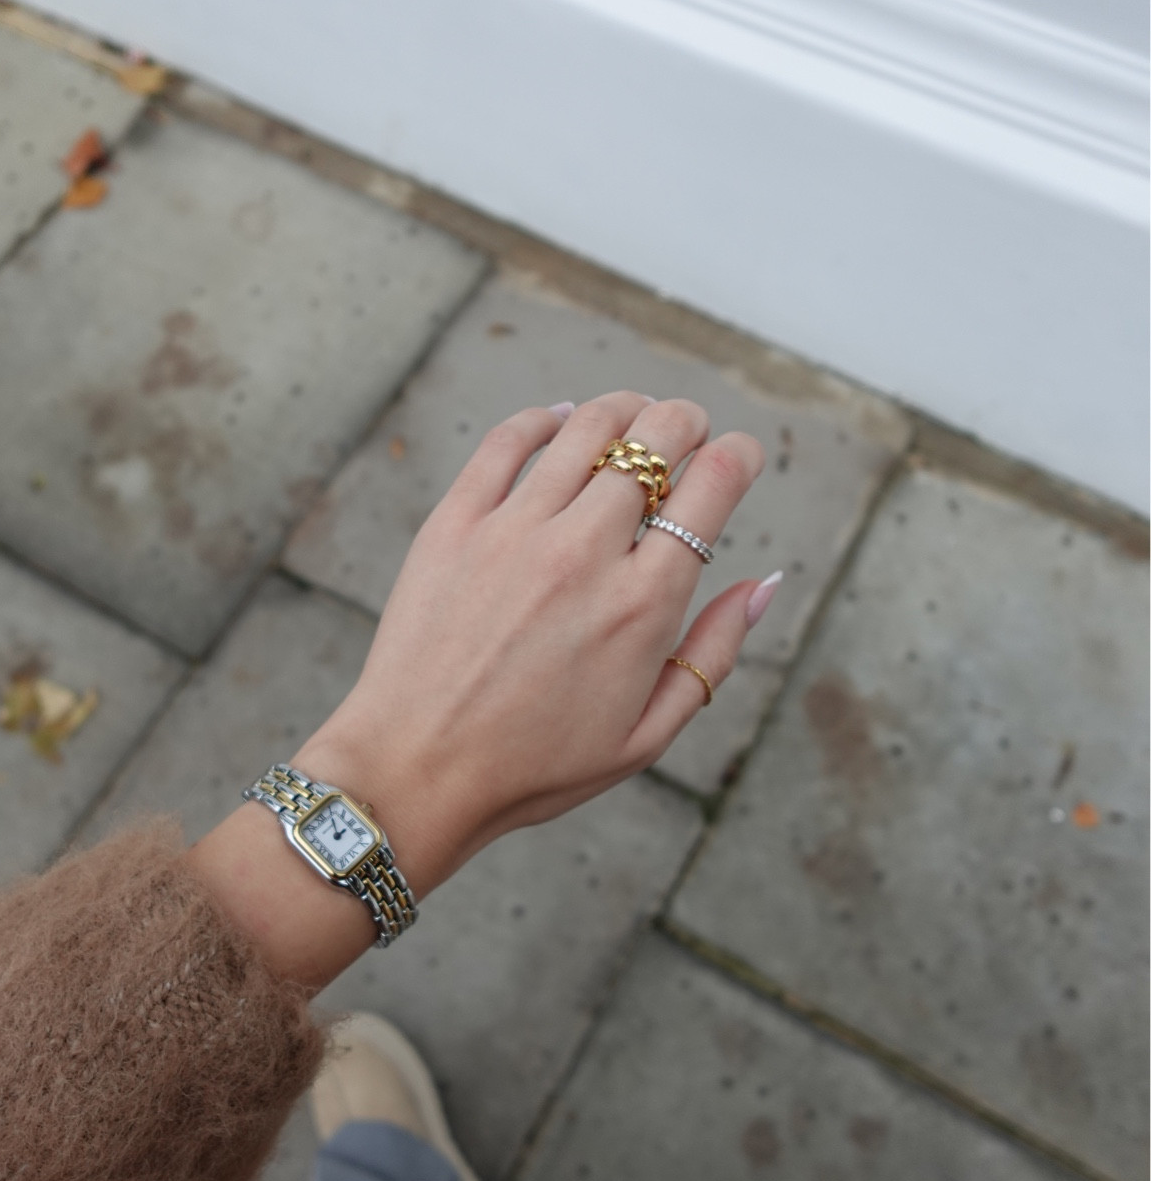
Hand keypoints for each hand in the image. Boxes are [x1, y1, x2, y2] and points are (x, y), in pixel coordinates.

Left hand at [191, 392, 772, 985]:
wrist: (415, 771)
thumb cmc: (535, 768)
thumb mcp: (646, 735)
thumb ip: (713, 654)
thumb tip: (765, 583)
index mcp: (642, 605)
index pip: (713, 487)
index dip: (740, 455)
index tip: (740, 456)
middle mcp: (583, 553)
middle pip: (656, 439)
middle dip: (688, 423)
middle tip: (689, 432)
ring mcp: (513, 532)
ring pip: (586, 427)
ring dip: (625, 408)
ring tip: (635, 415)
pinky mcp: (454, 525)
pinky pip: (507, 442)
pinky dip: (543, 419)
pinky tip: (560, 421)